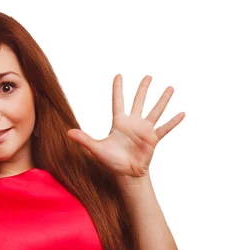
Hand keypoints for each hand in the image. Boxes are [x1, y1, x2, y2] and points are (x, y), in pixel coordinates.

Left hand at [66, 74, 184, 178]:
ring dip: (162, 100)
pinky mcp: (153, 139)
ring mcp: (144, 130)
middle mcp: (133, 124)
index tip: (119, 75)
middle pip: (139, 101)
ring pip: (155, 111)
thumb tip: (68, 132)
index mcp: (119, 123)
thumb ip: (84, 139)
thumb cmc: (111, 162)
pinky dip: (173, 122)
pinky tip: (182, 113)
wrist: (126, 174)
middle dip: (143, 89)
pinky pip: (164, 128)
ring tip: (170, 88)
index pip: (118, 102)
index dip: (118, 89)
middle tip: (148, 76)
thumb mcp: (96, 149)